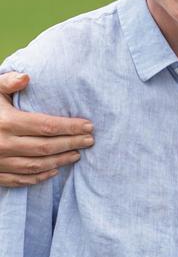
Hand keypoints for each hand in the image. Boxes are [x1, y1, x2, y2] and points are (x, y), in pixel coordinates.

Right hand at [0, 72, 93, 186]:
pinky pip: (20, 179)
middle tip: (90, 140)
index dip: (71, 127)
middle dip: (71, 143)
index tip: (89, 126)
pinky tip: (53, 171)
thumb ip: (7, 82)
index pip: (47, 126)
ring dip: (60, 161)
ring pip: (36, 165)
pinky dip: (39, 177)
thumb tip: (28, 77)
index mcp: (6, 122)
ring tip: (77, 154)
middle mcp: (3, 144)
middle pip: (47, 147)